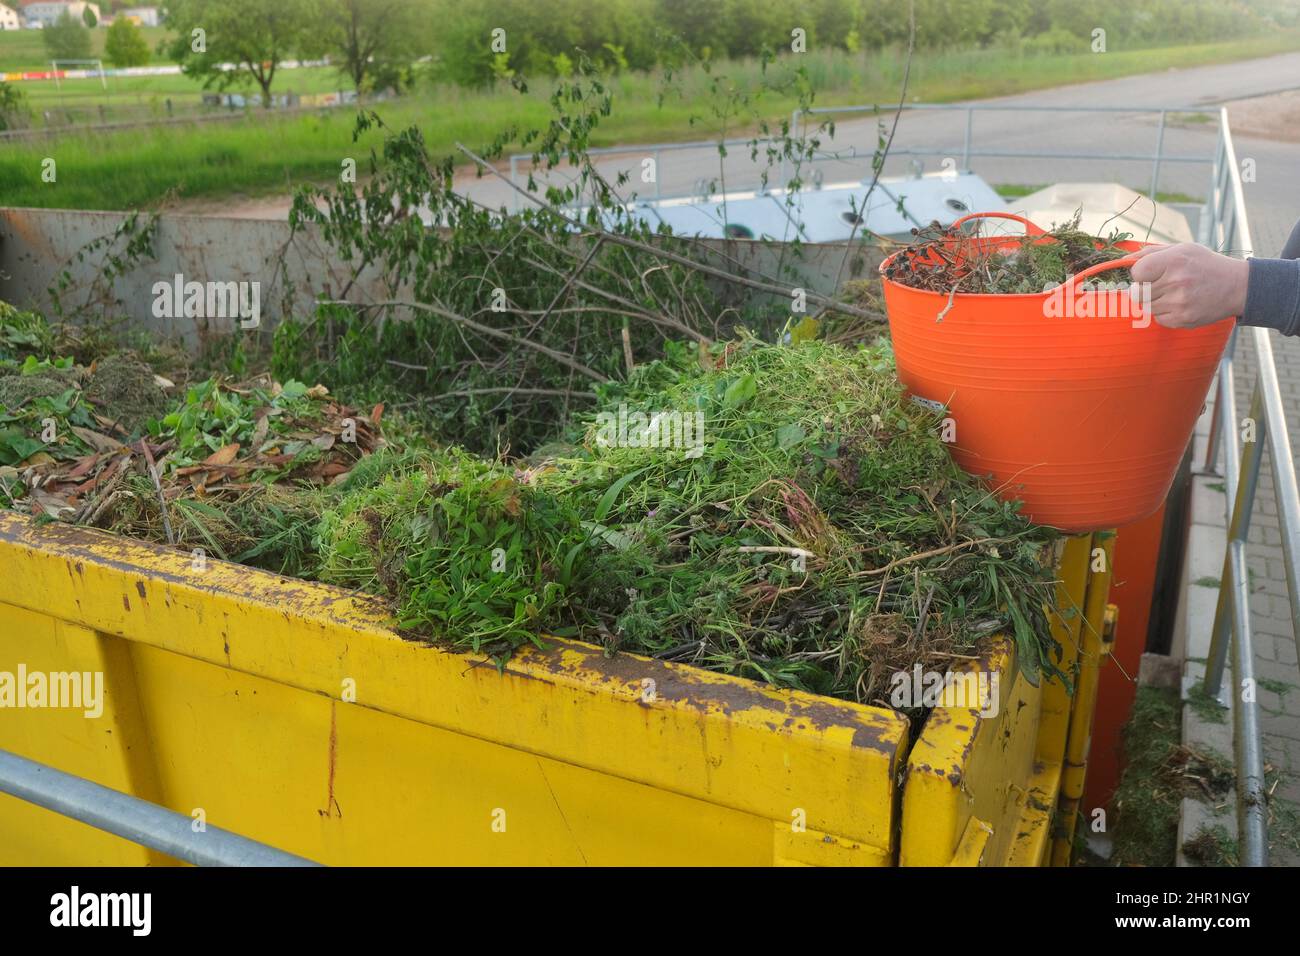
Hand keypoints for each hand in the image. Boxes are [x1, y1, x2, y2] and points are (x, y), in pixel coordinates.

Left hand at [1128, 243, 1246, 328]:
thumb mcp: (1182, 249)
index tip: (1149, 273)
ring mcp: (1179, 303)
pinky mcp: (1182, 319)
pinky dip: (1165, 312)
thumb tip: (1123, 261)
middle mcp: (1176, 282)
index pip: (1136, 273)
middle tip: (1160, 284)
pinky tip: (1180, 303)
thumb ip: (1150, 253)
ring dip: (1154, 301)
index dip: (1139, 274)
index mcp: (1174, 261)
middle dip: (1144, 289)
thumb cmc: (1205, 265)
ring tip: (1173, 293)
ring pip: (1146, 307)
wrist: (1237, 286)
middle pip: (1136, 294)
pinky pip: (1158, 318)